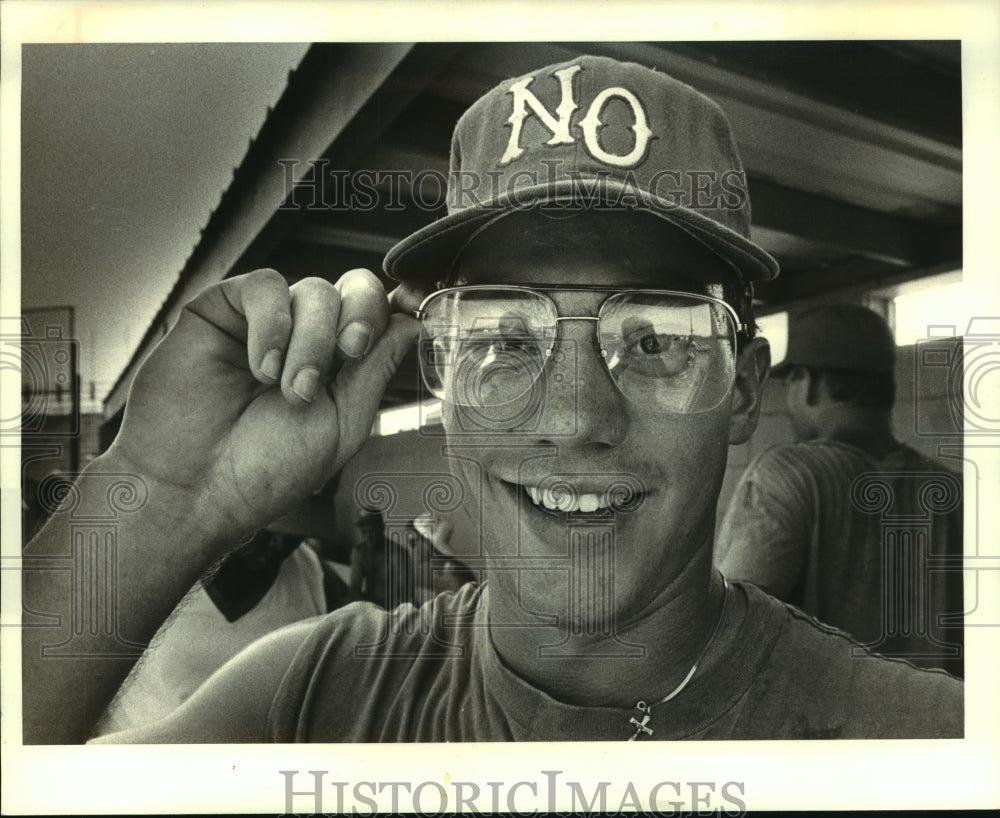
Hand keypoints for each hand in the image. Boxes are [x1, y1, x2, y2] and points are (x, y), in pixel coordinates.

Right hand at [109, 268, 422, 540]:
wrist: (194, 489)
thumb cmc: (264, 470)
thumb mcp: (341, 423)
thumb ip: (376, 370)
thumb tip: (412, 325)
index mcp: (337, 365)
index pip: (377, 315)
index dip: (392, 311)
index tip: (407, 317)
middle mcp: (304, 337)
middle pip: (354, 290)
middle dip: (359, 319)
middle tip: (349, 355)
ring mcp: (264, 322)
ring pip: (313, 290)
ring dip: (311, 341)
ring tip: (288, 389)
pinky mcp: (221, 310)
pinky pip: (264, 286)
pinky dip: (273, 324)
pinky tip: (261, 368)